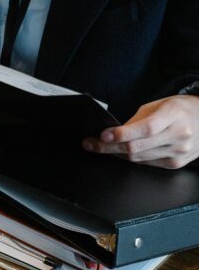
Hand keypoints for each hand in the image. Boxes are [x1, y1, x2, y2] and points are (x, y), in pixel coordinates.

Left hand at [83, 95, 198, 168]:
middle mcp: (179, 135)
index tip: (102, 135)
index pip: (145, 128)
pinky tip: (119, 153)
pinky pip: (146, 163)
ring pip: (139, 158)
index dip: (122, 134)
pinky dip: (130, 158)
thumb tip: (113, 134)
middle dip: (108, 147)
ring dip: (115, 154)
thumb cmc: (180, 109)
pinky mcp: (176, 164)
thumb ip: (137, 120)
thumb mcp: (158, 106)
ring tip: (99, 147)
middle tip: (90, 144)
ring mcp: (179, 152)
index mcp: (174, 115)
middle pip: (138, 147)